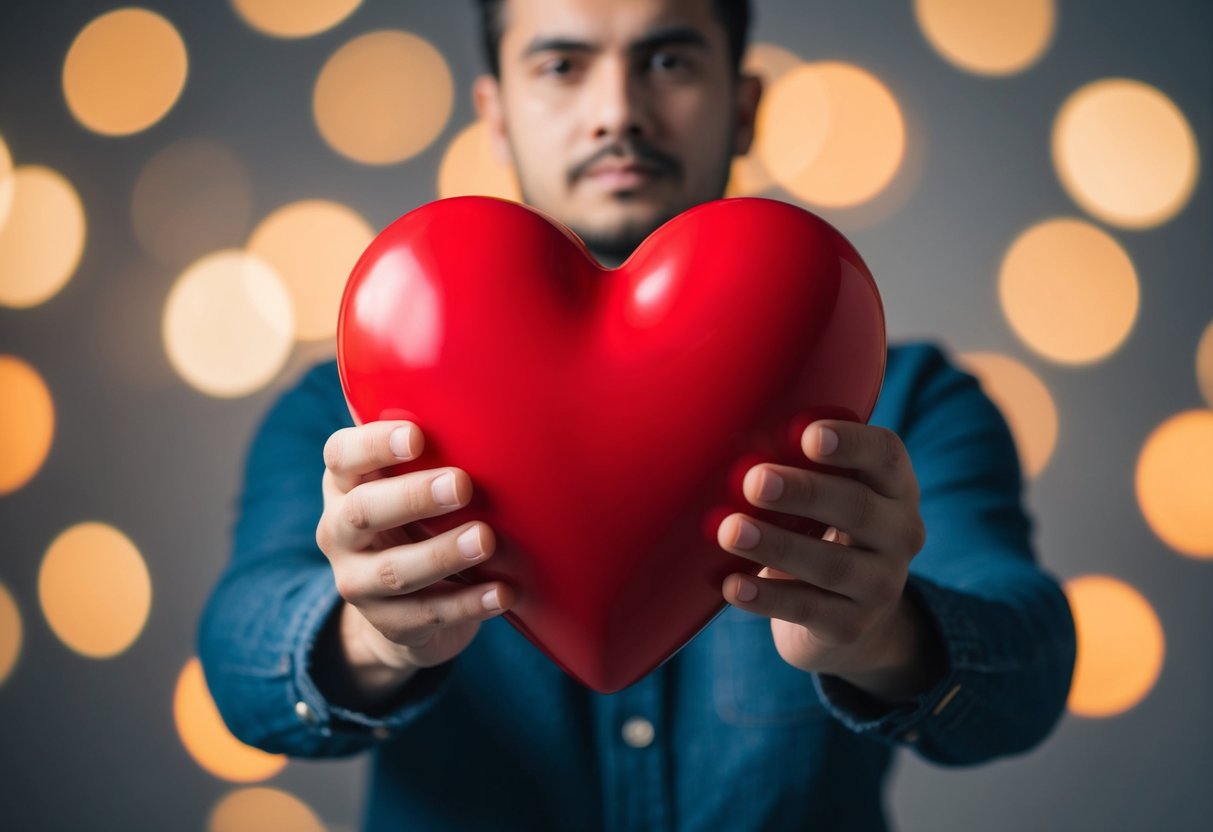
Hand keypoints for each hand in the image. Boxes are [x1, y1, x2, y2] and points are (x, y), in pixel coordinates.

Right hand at [315, 420, 513, 700]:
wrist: (399, 610)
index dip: (374, 445)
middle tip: (463, 484)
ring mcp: (359, 582)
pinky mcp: (390, 624)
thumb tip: (505, 382)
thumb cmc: (419, 519)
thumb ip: (437, 445)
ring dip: (443, 554)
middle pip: (364, 512)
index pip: (341, 456)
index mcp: (346, 483)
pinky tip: (505, 593)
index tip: (417, 436)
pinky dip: (470, 604)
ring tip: (485, 539)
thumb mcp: (412, 481)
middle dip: (413, 497)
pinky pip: (429, 616)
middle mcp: (340, 531)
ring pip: (394, 570)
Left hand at [716, 420, 944, 703]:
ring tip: (730, 531)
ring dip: (777, 546)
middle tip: (754, 481)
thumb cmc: (819, 530)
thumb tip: (723, 441)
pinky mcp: (851, 626)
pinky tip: (732, 585)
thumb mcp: (824, 494)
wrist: (846, 617)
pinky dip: (767, 598)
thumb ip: (796, 465)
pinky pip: (807, 610)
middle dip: (805, 492)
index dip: (851, 443)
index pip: (885, 456)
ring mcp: (881, 585)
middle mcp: (900, 534)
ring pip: (832, 565)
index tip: (808, 435)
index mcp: (894, 487)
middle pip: (858, 508)